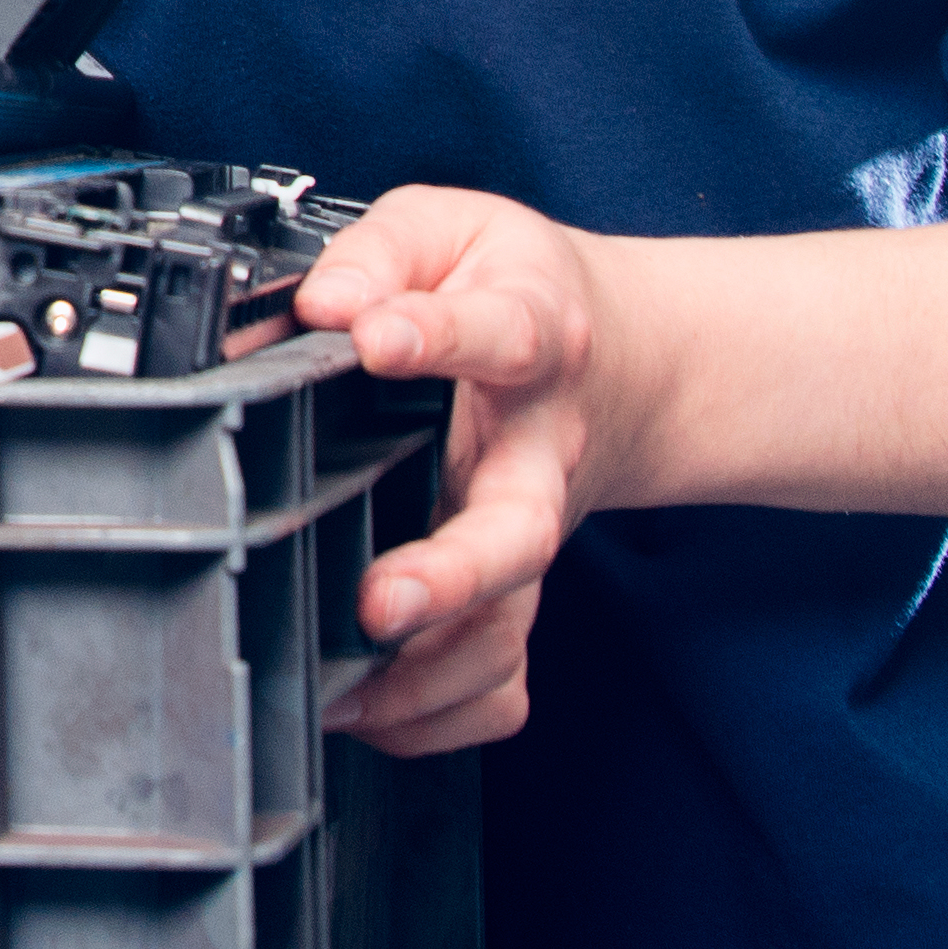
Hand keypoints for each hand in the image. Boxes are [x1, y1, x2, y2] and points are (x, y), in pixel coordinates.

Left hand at [291, 183, 633, 758]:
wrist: (622, 365)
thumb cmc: (514, 293)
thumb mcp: (452, 230)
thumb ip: (383, 251)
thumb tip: (325, 302)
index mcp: (531, 339)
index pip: (496, 334)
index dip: (434, 337)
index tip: (374, 338)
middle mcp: (535, 456)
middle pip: (516, 533)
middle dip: (450, 576)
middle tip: (381, 602)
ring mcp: (528, 538)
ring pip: (505, 630)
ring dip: (429, 672)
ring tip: (345, 686)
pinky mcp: (517, 598)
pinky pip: (500, 685)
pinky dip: (441, 719)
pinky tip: (372, 711)